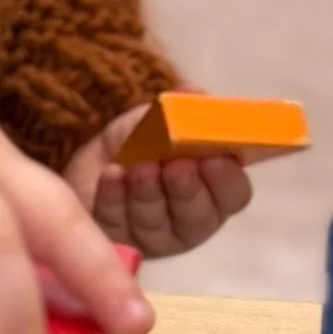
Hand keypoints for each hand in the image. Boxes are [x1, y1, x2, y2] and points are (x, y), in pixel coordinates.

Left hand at [64, 102, 252, 256]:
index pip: (233, 194)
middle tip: (178, 166)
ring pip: (155, 223)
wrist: (98, 156)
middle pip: (196, 217)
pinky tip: (112, 176)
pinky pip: (116, 224)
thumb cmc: (144, 140)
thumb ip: (182, 110)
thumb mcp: (162, 118)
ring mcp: (152, 236)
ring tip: (141, 168)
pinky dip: (113, 198)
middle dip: (187, 190)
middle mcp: (189, 221)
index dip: (227, 179)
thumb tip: (195, 94)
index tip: (217, 158)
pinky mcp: (116, 239)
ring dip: (148, 193)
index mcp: (215, 191)